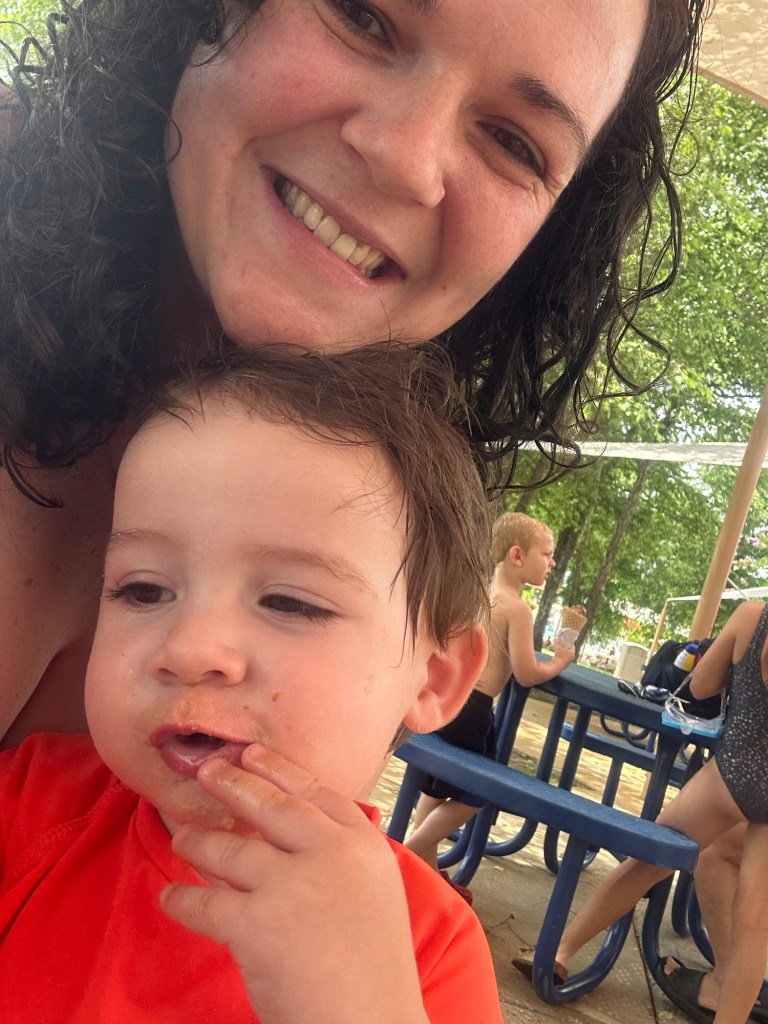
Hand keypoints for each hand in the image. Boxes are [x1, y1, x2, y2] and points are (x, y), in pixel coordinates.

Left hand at [160, 746, 428, 1023]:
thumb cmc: (373, 967)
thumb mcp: (373, 892)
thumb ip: (335, 856)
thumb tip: (274, 836)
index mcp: (362, 844)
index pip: (315, 791)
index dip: (278, 769)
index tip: (252, 753)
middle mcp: (330, 853)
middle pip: (270, 805)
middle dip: (233, 783)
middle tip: (208, 771)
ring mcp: (291, 885)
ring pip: (230, 849)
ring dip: (198, 843)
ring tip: (183, 840)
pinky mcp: (257, 925)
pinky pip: (205, 903)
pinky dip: (182, 902)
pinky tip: (171, 899)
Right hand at [553, 635, 576, 666]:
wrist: (558, 665)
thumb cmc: (559, 655)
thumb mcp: (558, 647)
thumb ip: (557, 642)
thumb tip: (555, 638)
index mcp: (572, 652)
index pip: (572, 646)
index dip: (569, 642)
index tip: (566, 640)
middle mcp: (573, 657)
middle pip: (571, 650)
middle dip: (567, 647)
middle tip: (563, 644)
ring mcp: (570, 661)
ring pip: (568, 655)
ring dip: (565, 652)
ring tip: (561, 649)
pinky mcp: (567, 664)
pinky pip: (566, 658)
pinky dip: (564, 656)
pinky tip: (559, 655)